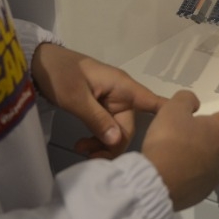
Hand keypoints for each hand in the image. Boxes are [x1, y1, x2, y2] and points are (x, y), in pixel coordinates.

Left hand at [31, 42, 166, 157]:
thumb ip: (97, 119)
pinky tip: (83, 145)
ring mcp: (111, 103)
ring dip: (103, 144)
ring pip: (117, 132)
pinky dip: (97, 139)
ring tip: (82, 150)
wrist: (38, 63)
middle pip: (130, 128)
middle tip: (90, 155)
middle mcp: (121, 96)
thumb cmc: (60, 74)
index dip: (170, 115)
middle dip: (113, 144)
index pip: (154, 102)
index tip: (180, 132)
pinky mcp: (100, 109)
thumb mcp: (76, 97)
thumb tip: (118, 142)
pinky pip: (106, 129)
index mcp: (123, 87)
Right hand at [140, 88, 218, 209]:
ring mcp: (216, 175)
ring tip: (170, 151)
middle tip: (179, 132)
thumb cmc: (168, 143)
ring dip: (195, 151)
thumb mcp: (172, 111)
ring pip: (208, 155)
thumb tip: (193, 105)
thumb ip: (185, 101)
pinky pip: (198, 174)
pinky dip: (188, 169)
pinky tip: (170, 168)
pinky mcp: (203, 191)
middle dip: (205, 132)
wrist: (155, 186)